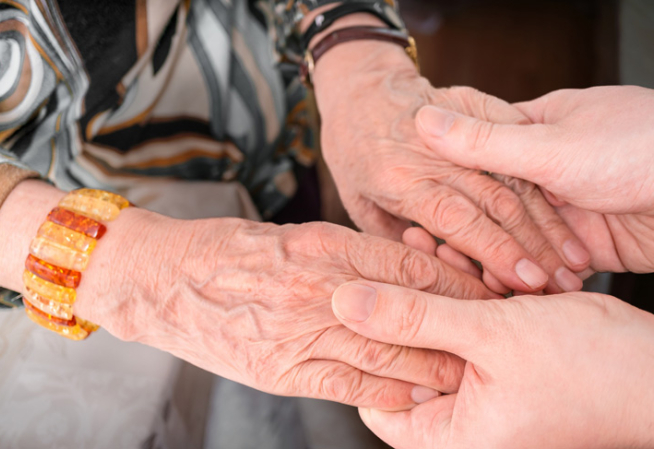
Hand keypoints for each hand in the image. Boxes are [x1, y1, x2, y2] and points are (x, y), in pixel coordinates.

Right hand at [74, 210, 494, 409]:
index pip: (409, 264)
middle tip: (492, 336)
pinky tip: (413, 399)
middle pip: (408, 309)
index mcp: (323, 243)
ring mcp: (298, 331)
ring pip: (384, 352)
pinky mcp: (280, 370)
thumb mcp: (292, 234)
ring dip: (430, 366)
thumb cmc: (230, 251)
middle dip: (457, 324)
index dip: (456, 281)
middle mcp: (317, 286)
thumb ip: (345, 252)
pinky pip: (345, 385)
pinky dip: (383, 395)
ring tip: (464, 373)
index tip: (486, 291)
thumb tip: (400, 268)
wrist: (163, 279)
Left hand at [313, 41, 588, 293]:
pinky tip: (568, 217)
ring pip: (516, 178)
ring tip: (574, 261)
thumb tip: (437, 281)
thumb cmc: (355, 155)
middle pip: (496, 202)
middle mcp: (435, 154)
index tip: (527, 281)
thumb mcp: (358, 203)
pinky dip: (545, 184)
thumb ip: (395, 242)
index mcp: (401, 179)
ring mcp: (461, 127)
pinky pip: (519, 147)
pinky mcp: (479, 108)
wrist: (360, 90)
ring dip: (549, 223)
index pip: (456, 219)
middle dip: (535, 247)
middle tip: (564, 285)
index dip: (495, 251)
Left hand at [331, 282, 653, 448]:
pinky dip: (460, 294)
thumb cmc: (589, 366)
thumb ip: (413, 318)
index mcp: (453, 436)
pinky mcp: (504, 366)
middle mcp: (466, 422)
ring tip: (418, 242)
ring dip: (430, 292)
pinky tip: (450, 251)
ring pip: (437, 338)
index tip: (350, 301)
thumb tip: (343, 305)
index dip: (361, 350)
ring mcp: (486, 393)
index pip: (378, 400)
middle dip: (399, 310)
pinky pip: (468, 328)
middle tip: (384, 262)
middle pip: (406, 362)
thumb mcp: (490, 335)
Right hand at [415, 85, 653, 272]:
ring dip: (500, 266)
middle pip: (493, 209)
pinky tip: (510, 300)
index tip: (421, 222)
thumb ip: (484, 141)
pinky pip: (547, 266)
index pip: (474, 162)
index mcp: (533, 132)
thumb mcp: (550, 144)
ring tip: (472, 290)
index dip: (448, 191)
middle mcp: (546, 172)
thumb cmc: (640, 146)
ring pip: (517, 243)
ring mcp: (568, 211)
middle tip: (443, 267)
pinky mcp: (588, 246)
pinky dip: (531, 283)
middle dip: (472, 240)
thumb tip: (421, 119)